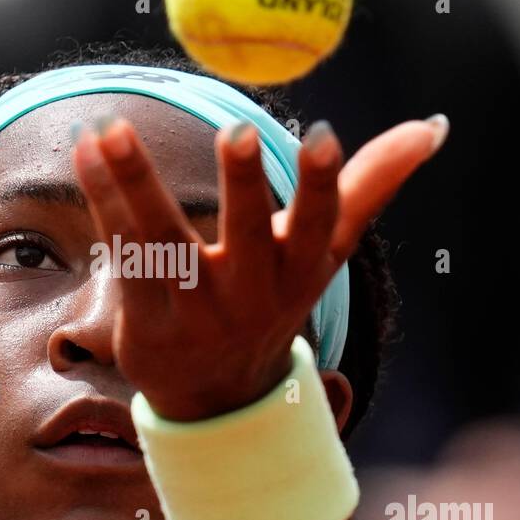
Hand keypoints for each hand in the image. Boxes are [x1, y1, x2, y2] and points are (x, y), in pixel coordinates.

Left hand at [71, 114, 445, 420]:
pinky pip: (120, 253)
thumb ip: (370, 186)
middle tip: (236, 129)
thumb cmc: (273, 297)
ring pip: (162, 241)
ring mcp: (193, 314)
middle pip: (245, 237)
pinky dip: (102, 199)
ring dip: (135, 181)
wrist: (216, 395)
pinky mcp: (143, 323)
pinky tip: (86, 148)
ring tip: (111, 124)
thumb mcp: (322, 251)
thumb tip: (433, 126)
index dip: (322, 185)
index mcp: (298, 274)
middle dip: (243, 185)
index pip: (317, 227)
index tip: (324, 133)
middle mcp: (249, 296)